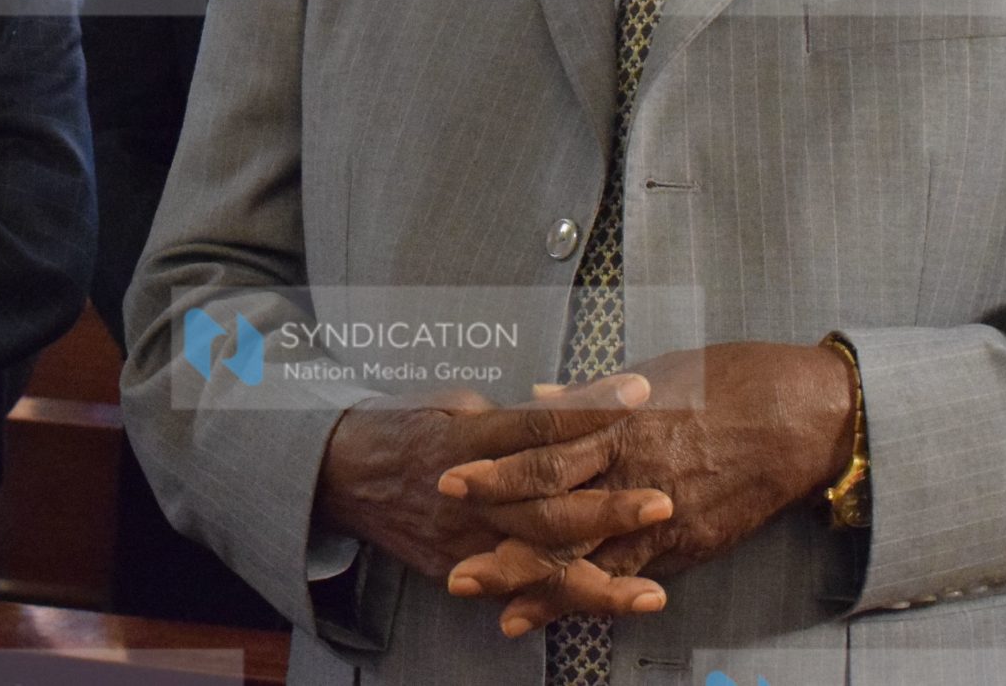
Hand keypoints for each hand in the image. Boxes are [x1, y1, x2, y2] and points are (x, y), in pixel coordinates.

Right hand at [312, 375, 671, 618]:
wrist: (343, 475)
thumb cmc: (408, 426)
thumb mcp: (457, 403)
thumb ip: (514, 417)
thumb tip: (571, 410)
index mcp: (469, 439)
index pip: (538, 425)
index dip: (589, 409)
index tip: (638, 394)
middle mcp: (468, 494)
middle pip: (544, 504)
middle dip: (606, 507)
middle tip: (662, 501)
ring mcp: (464, 539)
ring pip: (537, 562)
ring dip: (597, 579)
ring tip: (652, 592)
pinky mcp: (459, 570)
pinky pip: (517, 590)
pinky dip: (562, 604)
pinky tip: (605, 611)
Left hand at [439, 343, 857, 633]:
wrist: (799, 414)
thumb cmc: (729, 378)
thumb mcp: (655, 371)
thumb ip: (591, 394)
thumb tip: (539, 396)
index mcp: (619, 421)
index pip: (544, 451)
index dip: (496, 471)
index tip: (452, 482)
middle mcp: (634, 471)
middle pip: (557, 515)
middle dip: (506, 545)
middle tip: (456, 570)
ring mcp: (664, 513)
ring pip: (594, 557)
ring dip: (544, 587)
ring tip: (497, 610)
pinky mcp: (690, 544)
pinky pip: (636, 576)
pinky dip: (597, 598)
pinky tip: (568, 617)